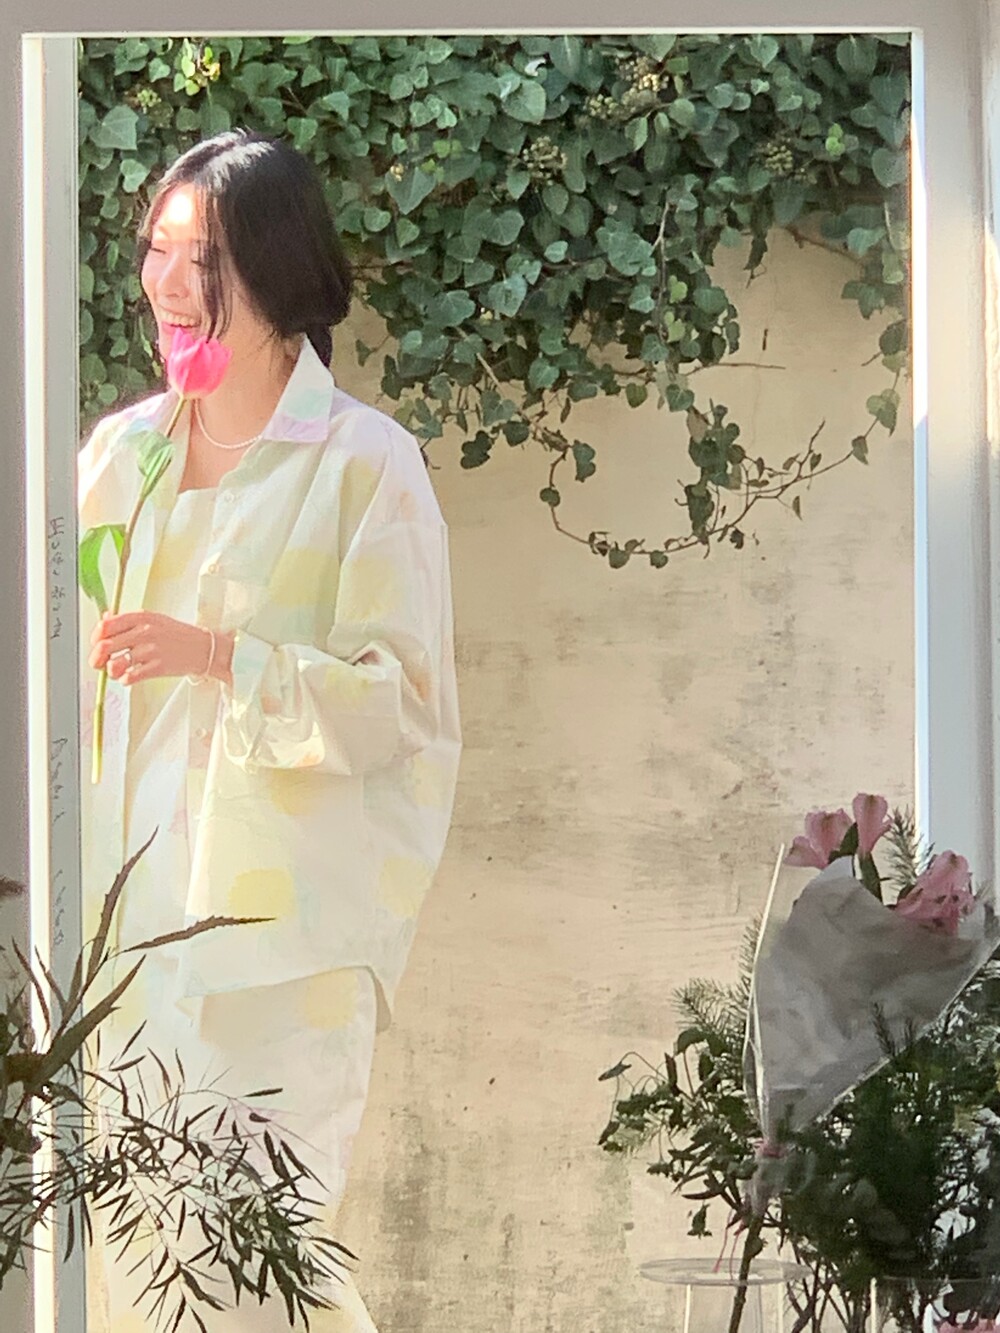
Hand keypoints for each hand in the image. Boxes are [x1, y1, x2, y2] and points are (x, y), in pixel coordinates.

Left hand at [89, 611, 227, 684]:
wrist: (202, 648)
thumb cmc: (176, 634)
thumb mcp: (153, 619)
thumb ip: (127, 619)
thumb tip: (104, 619)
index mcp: (141, 617)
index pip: (106, 625)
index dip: (95, 637)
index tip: (96, 644)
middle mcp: (144, 631)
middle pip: (105, 646)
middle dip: (97, 658)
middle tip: (98, 663)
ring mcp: (151, 650)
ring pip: (116, 664)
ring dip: (111, 671)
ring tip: (116, 671)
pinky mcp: (158, 667)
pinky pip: (130, 677)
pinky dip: (125, 680)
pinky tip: (130, 677)